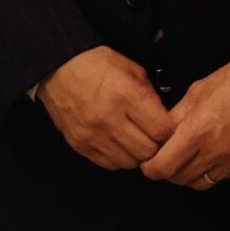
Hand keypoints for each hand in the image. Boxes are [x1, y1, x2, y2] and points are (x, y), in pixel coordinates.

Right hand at [36, 46, 175, 170]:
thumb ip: (151, 96)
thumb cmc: (99, 65)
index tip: (170, 128)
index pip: (162, 130)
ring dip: (139, 155)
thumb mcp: (133, 70)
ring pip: (130, 162)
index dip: (171, 132)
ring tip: (139, 142)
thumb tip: (166, 119)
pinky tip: (121, 145)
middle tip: (157, 138)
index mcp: (127, 96)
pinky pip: (109, 164)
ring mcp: (92, 135)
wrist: (58, 69)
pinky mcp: (79, 144)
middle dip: (158, 146)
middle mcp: (109, 119)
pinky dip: (120, 158)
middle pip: (148, 151)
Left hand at [142, 55, 229, 189]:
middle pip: (179, 179)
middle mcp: (216, 151)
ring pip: (200, 183)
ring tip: (190, 160)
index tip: (150, 162)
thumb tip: (161, 135)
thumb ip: (176, 117)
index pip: (162, 167)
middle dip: (168, 171)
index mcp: (198, 131)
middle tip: (168, 159)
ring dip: (190, 175)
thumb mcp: (197, 91)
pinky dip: (211, 171)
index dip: (150, 168)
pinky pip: (222, 177)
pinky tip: (213, 156)